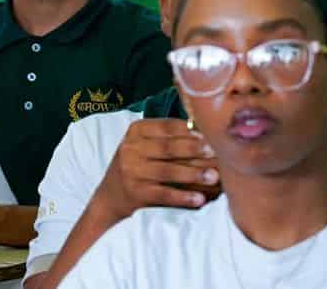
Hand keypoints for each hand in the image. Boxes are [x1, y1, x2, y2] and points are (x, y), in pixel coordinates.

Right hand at [93, 118, 218, 220]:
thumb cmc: (139, 164)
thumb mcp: (146, 144)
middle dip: (193, 150)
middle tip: (215, 152)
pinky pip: (163, 193)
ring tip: (214, 176)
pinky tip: (199, 199)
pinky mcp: (136, 192)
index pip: (165, 127)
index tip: (208, 134)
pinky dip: (183, 197)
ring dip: (192, 174)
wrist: (112, 193)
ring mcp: (132, 170)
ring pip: (167, 171)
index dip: (188, 130)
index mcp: (136, 131)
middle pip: (167, 148)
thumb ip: (169, 137)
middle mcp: (131, 148)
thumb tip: (205, 132)